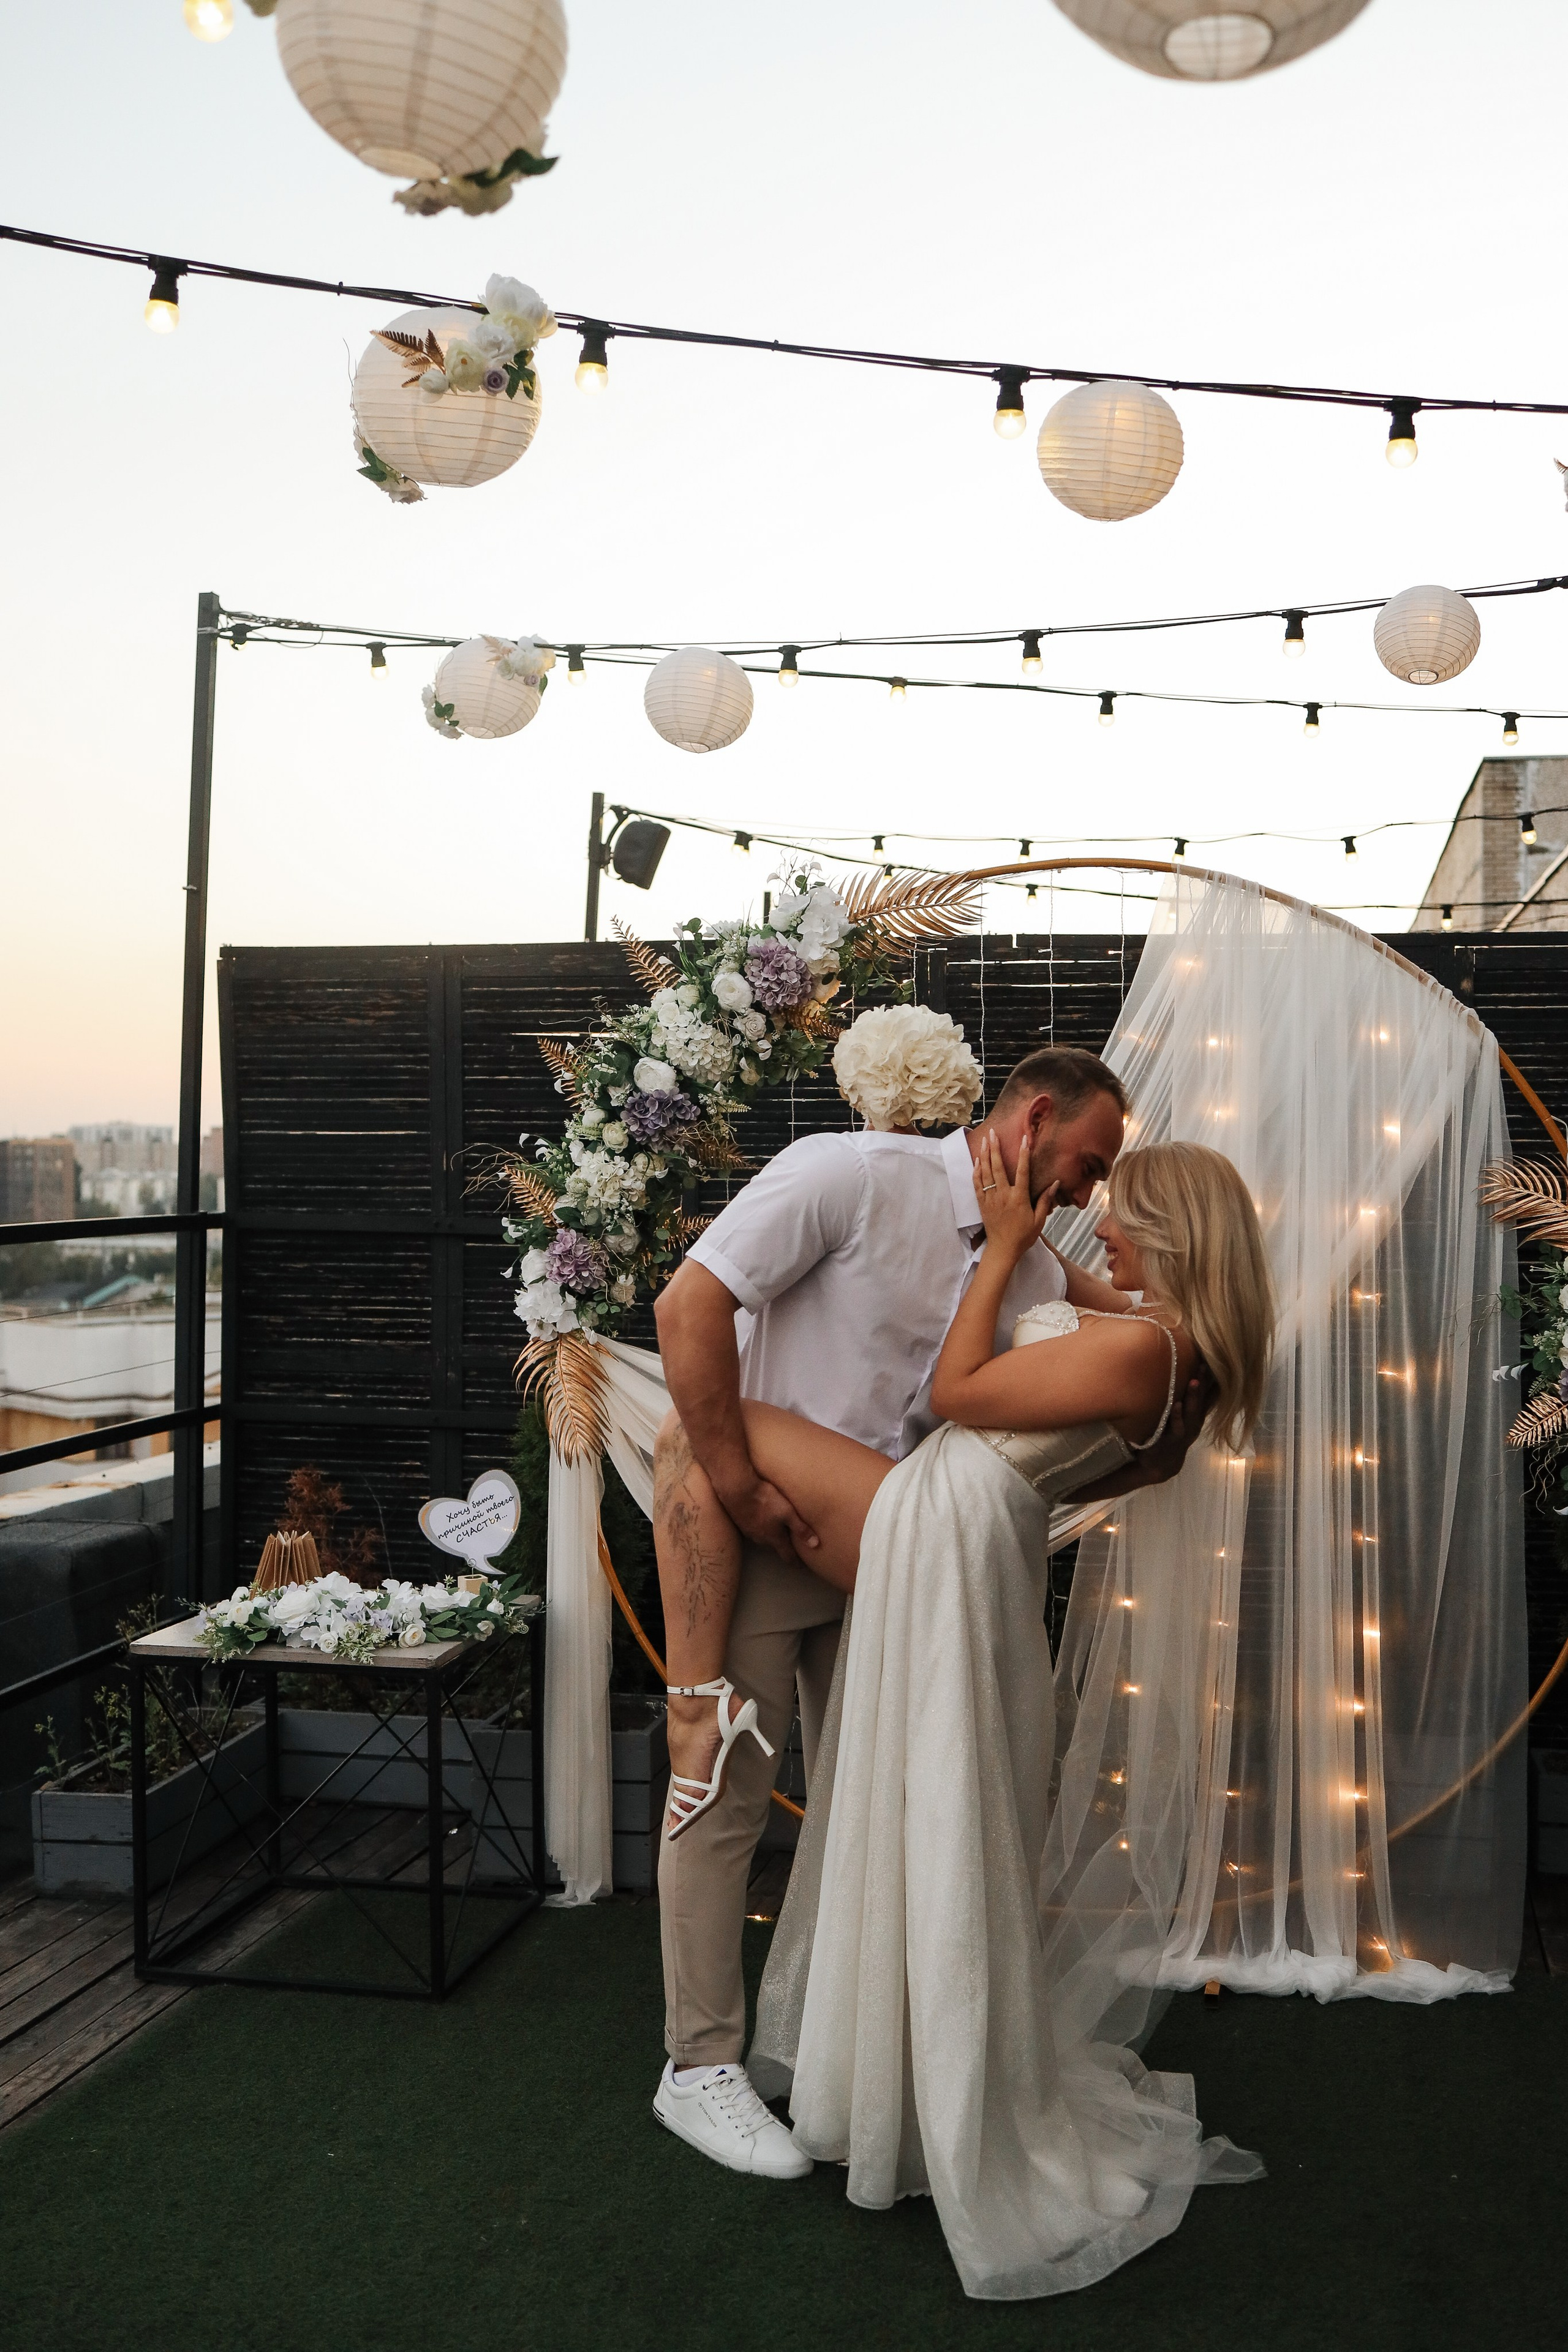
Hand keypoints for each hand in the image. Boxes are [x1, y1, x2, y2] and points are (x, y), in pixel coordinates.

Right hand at [717, 1472, 820, 1565]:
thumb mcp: (788, 1512)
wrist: (737, 1490)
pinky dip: (761, 1527)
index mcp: (774, 1538)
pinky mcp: (741, 1524)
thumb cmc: (765, 1500)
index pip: (787, 1556)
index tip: (800, 1567)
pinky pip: (755, 1530)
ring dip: (771, 1536)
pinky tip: (762, 1518)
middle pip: (775, 1547)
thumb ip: (801, 1529)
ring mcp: (750, 1532)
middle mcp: (761, 1539)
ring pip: (764, 1538)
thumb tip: (815, 1545)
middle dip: (783, 1546)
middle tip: (791, 1543)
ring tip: (777, 1528)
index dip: (795, 1562)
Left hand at [973, 1127, 1049, 1264]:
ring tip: (985, 1140)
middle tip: (993, 1132)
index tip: (1025, 1138)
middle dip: (995, 1148)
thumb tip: (1055, 1183)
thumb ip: (1045, 1200)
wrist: (1003, 1250)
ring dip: (985, 1155)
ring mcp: (990, 1199)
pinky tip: (977, 1161)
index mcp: (1019, 1198)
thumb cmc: (1024, 1236)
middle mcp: (1003, 1195)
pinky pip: (977, 1184)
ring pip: (985, 1173)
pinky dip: (976, 1171)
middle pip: (998, 1167)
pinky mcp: (982, 1203)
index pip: (1022, 1171)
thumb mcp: (1039, 1220)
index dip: (1024, 1154)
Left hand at [1133, 1370, 1215, 1487]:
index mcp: (1196, 1413)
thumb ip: (1187, 1399)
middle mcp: (1194, 1421)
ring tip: (1194, 1381)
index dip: (1211, 1376)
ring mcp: (1185, 1431)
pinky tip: (1176, 1405)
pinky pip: (1176, 1427)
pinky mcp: (1172, 1441)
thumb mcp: (1181, 1415)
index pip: (1206, 1391)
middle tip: (1205, 1363)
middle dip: (1204, 1381)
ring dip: (1193, 1397)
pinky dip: (1177, 1417)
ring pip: (1192, 1412)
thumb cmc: (1170, 1433)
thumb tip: (1190, 1375)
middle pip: (1201, 1398)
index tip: (1215, 1357)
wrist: (1160, 1465)